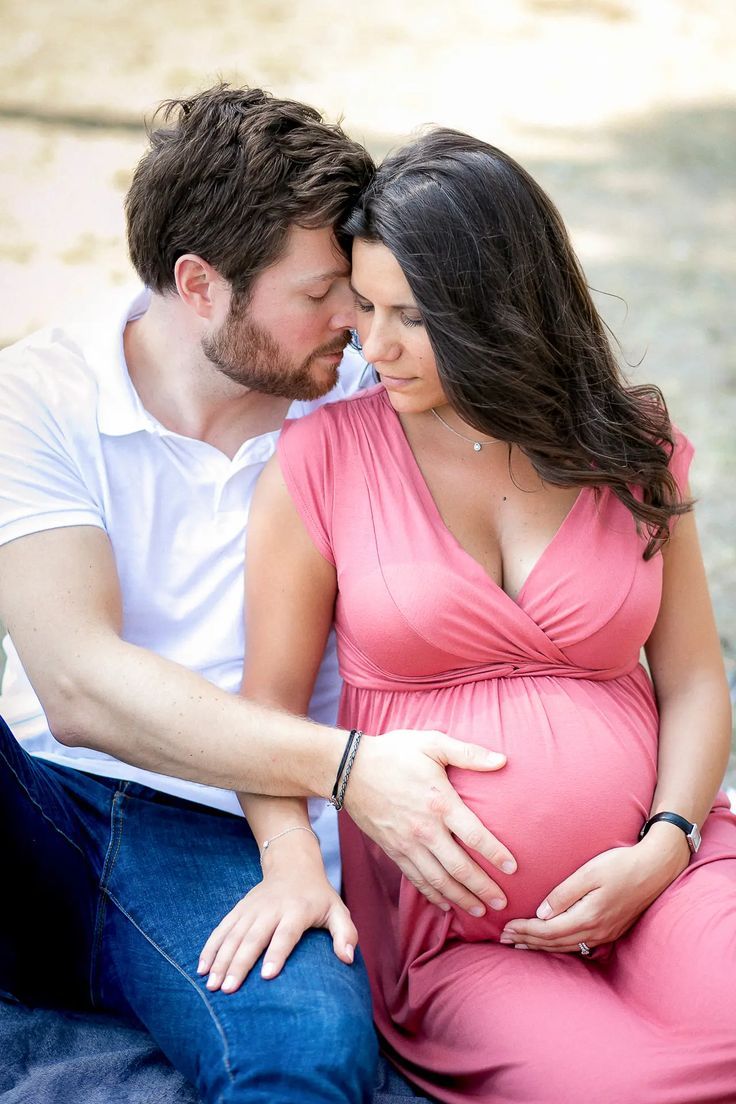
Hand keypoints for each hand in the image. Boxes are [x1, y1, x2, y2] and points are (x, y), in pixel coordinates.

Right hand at [198, 842, 356, 992]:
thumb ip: (345, 933)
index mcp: (297, 910)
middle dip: (239, 963)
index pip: (286, 934)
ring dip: (221, 959)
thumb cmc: (319, 896)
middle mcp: (271, 908)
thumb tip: (348, 958)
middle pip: (253, 937)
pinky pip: (222, 928)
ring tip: (212, 985)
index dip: (277, 953)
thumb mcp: (337, 910)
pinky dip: (211, 947)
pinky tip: (202, 968)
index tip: (267, 976)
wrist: (293, 865)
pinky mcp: (239, 909)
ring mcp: (252, 908)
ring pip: (234, 934)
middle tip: (228, 990)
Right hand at [345, 730, 515, 916]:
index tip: (513, 868)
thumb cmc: (393, 753)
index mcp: (440, 803)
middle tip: (502, 903)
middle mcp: (425, 830)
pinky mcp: (393, 850)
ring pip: (438, 881)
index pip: (475, 836)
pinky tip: (444, 905)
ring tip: (480, 911)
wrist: (348, 769)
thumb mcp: (432, 743)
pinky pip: (415, 879)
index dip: (496, 855)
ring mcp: (407, 844)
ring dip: (461, 898)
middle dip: (483, 888)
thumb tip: (502, 760)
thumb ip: (468, 753)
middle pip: (459, 868)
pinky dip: (432, 895)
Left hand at [500, 834, 688, 953]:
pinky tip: (553, 944)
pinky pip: (580, 944)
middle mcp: (596, 931)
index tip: (506, 928)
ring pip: (567, 946)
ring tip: (522, 944)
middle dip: (528, 941)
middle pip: (554, 942)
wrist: (656, 869)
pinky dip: (561, 945)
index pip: (547, 930)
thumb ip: (564, 894)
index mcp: (588, 917)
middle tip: (505, 940)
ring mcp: (606, 933)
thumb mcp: (589, 873)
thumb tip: (542, 914)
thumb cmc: (621, 865)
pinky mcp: (612, 930)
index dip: (525, 930)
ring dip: (542, 946)